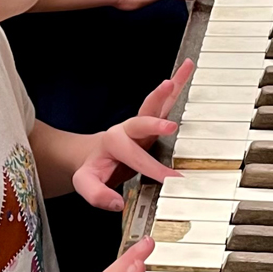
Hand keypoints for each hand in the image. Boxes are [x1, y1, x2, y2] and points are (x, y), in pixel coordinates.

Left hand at [70, 60, 192, 210]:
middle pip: (141, 122)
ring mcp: (141, 123)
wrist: (92, 156)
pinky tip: (187, 68)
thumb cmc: (92, 168)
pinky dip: (177, 83)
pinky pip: (166, 101)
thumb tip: (116, 203)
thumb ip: (97, 194)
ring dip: (168, 91)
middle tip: (169, 128)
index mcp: (113, 143)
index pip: (134, 156)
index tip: (171, 180)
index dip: (152, 168)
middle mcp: (127, 129)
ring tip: (179, 77)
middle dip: (154, 125)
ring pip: (155, 104)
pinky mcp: (152, 121)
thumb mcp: (85, 183)